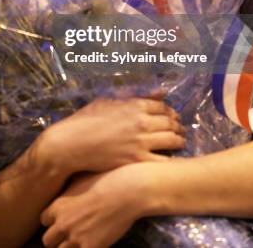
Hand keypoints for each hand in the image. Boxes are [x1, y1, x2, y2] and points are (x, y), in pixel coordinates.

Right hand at [40, 96, 184, 174]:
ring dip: (179, 140)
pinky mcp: (137, 160)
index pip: (163, 106)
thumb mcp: (108, 101)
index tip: (173, 115)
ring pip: (172, 140)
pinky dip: (170, 159)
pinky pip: (163, 160)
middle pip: (171, 122)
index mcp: (135, 105)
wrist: (72, 144)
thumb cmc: (86, 120)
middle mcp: (142, 122)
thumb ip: (134, 96)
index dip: (171, 111)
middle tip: (180, 129)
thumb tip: (159, 92)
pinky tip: (170, 159)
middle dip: (178, 125)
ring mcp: (141, 142)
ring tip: (180, 142)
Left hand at [41, 167, 143, 247]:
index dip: (53, 221)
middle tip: (71, 233)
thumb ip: (68, 191)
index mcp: (58, 205)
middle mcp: (63, 223)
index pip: (43, 220)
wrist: (127, 191)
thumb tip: (64, 189)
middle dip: (58, 238)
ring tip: (81, 239)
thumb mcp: (81, 179)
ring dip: (69, 247)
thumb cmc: (107, 179)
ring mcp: (76, 238)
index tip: (63, 220)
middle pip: (48, 241)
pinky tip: (93, 243)